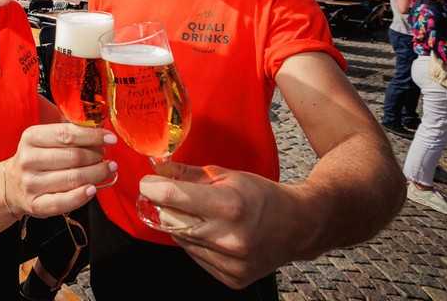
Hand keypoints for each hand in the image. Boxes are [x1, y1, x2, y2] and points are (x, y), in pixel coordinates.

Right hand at [5, 123, 116, 218]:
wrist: (12, 184)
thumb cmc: (37, 157)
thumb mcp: (44, 138)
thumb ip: (69, 131)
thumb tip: (100, 126)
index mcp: (31, 137)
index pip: (67, 134)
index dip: (93, 136)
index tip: (110, 138)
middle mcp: (29, 159)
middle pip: (74, 157)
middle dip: (97, 156)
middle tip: (105, 156)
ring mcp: (30, 183)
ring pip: (73, 179)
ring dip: (97, 174)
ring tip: (107, 169)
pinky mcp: (35, 205)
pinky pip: (63, 202)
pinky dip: (82, 196)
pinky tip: (93, 188)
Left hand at [139, 162, 294, 289]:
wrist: (298, 226)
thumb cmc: (263, 196)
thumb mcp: (228, 175)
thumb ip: (190, 174)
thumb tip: (160, 170)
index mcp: (229, 205)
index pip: (171, 197)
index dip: (152, 187)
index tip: (148, 182)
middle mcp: (229, 237)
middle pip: (170, 221)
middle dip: (166, 206)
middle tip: (175, 197)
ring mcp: (230, 261)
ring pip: (180, 240)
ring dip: (182, 225)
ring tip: (203, 215)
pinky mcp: (231, 278)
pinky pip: (194, 256)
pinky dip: (195, 242)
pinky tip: (212, 232)